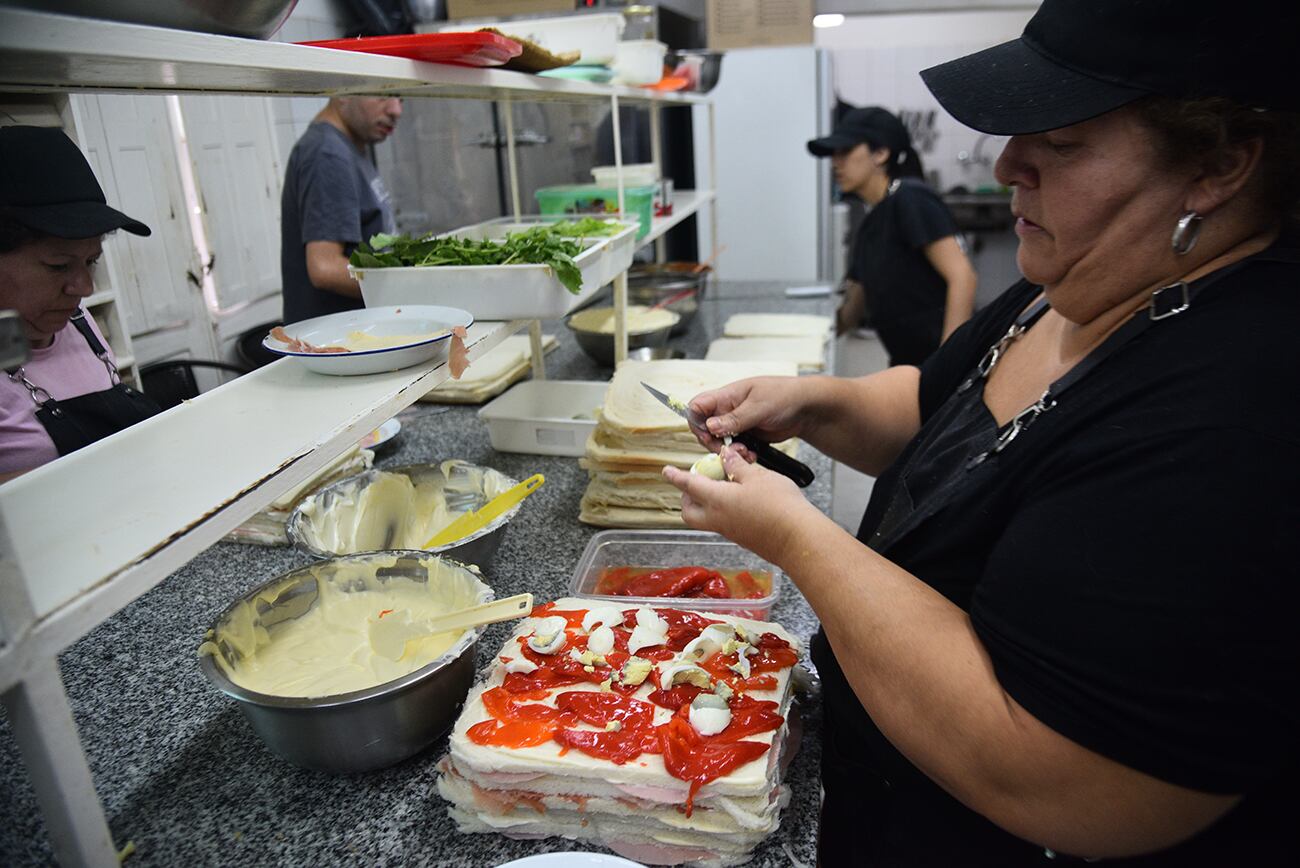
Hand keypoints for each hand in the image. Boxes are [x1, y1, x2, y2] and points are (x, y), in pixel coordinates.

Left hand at [663, 447, 819, 563]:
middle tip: (699, 481)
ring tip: (726, 485)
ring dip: (708, 503)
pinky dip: (725, 510)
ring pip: (707, 518)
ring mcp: (730, 531)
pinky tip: (743, 499)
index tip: (666, 471)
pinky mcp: (744, 538)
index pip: (688, 485)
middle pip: (690, 511)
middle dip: (688, 497)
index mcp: (716, 500)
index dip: (676, 476)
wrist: (798, 539)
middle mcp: (718, 519)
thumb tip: (726, 456)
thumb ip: (737, 466)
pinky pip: (724, 523)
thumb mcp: (757, 476)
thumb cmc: (779, 506)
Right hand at [687, 376, 806, 452]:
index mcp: (726, 396)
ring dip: (729, 452)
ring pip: (719, 442)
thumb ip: (734, 418)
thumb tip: (710, 426)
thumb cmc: (784, 395)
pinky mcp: (747, 436)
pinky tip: (752, 455)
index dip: (697, 422)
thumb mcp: (758, 406)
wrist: (806, 408)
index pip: (697, 406)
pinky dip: (741, 455)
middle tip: (728, 449)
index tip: (709, 435)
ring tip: (746, 452)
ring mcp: (737, 424)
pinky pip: (735, 449)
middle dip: (714, 443)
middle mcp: (728, 410)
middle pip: (705, 429)